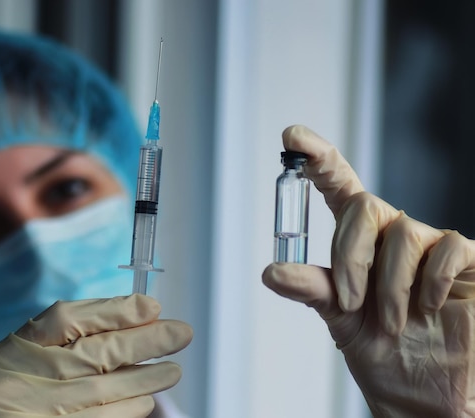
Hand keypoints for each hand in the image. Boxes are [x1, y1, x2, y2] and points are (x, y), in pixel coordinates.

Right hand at [0, 295, 192, 416]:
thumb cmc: (25, 384)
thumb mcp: (37, 351)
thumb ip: (81, 328)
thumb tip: (143, 311)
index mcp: (17, 350)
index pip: (66, 320)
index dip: (113, 312)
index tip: (152, 307)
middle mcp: (20, 380)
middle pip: (90, 354)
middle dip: (142, 342)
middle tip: (181, 334)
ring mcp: (34, 413)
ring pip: (100, 391)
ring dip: (143, 380)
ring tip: (172, 371)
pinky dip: (127, 409)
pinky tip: (145, 401)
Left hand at [263, 125, 474, 416]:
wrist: (421, 390)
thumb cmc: (379, 348)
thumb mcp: (338, 317)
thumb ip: (311, 288)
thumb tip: (270, 271)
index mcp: (356, 238)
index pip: (337, 184)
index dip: (318, 156)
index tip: (292, 136)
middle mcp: (390, 232)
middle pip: (365, 207)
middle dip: (351, 257)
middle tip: (351, 304)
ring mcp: (429, 244)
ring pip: (403, 231)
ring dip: (389, 284)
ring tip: (390, 321)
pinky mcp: (467, 261)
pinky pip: (448, 248)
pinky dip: (432, 280)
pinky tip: (429, 306)